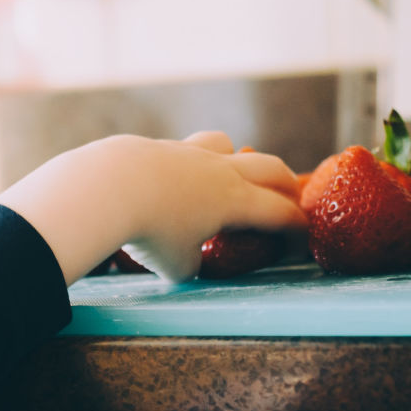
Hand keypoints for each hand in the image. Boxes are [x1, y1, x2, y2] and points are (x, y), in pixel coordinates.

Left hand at [0, 131, 306, 283]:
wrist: (108, 187)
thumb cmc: (149, 232)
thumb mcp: (177, 266)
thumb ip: (191, 264)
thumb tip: (188, 262)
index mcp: (236, 201)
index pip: (281, 213)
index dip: (297, 229)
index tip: (301, 242)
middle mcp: (220, 171)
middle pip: (269, 167)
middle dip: (285, 184)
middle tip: (290, 199)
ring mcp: (189, 153)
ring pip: (226, 145)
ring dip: (237, 159)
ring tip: (230, 176)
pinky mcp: (159, 147)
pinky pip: (186, 150)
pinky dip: (191, 164)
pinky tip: (174, 180)